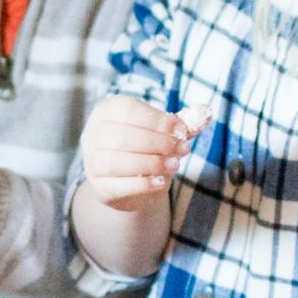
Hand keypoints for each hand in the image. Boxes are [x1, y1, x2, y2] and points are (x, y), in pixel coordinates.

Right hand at [78, 98, 203, 214]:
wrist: (132, 182)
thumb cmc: (147, 147)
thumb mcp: (163, 132)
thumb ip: (182, 124)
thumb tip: (205, 114)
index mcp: (106, 111)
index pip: (128, 110)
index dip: (157, 120)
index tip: (182, 130)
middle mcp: (92, 135)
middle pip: (122, 136)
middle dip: (157, 142)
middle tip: (183, 149)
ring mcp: (91, 163)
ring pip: (116, 161)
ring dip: (150, 162)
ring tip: (175, 165)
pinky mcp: (99, 188)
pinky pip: (116, 186)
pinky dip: (141, 184)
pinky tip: (161, 181)